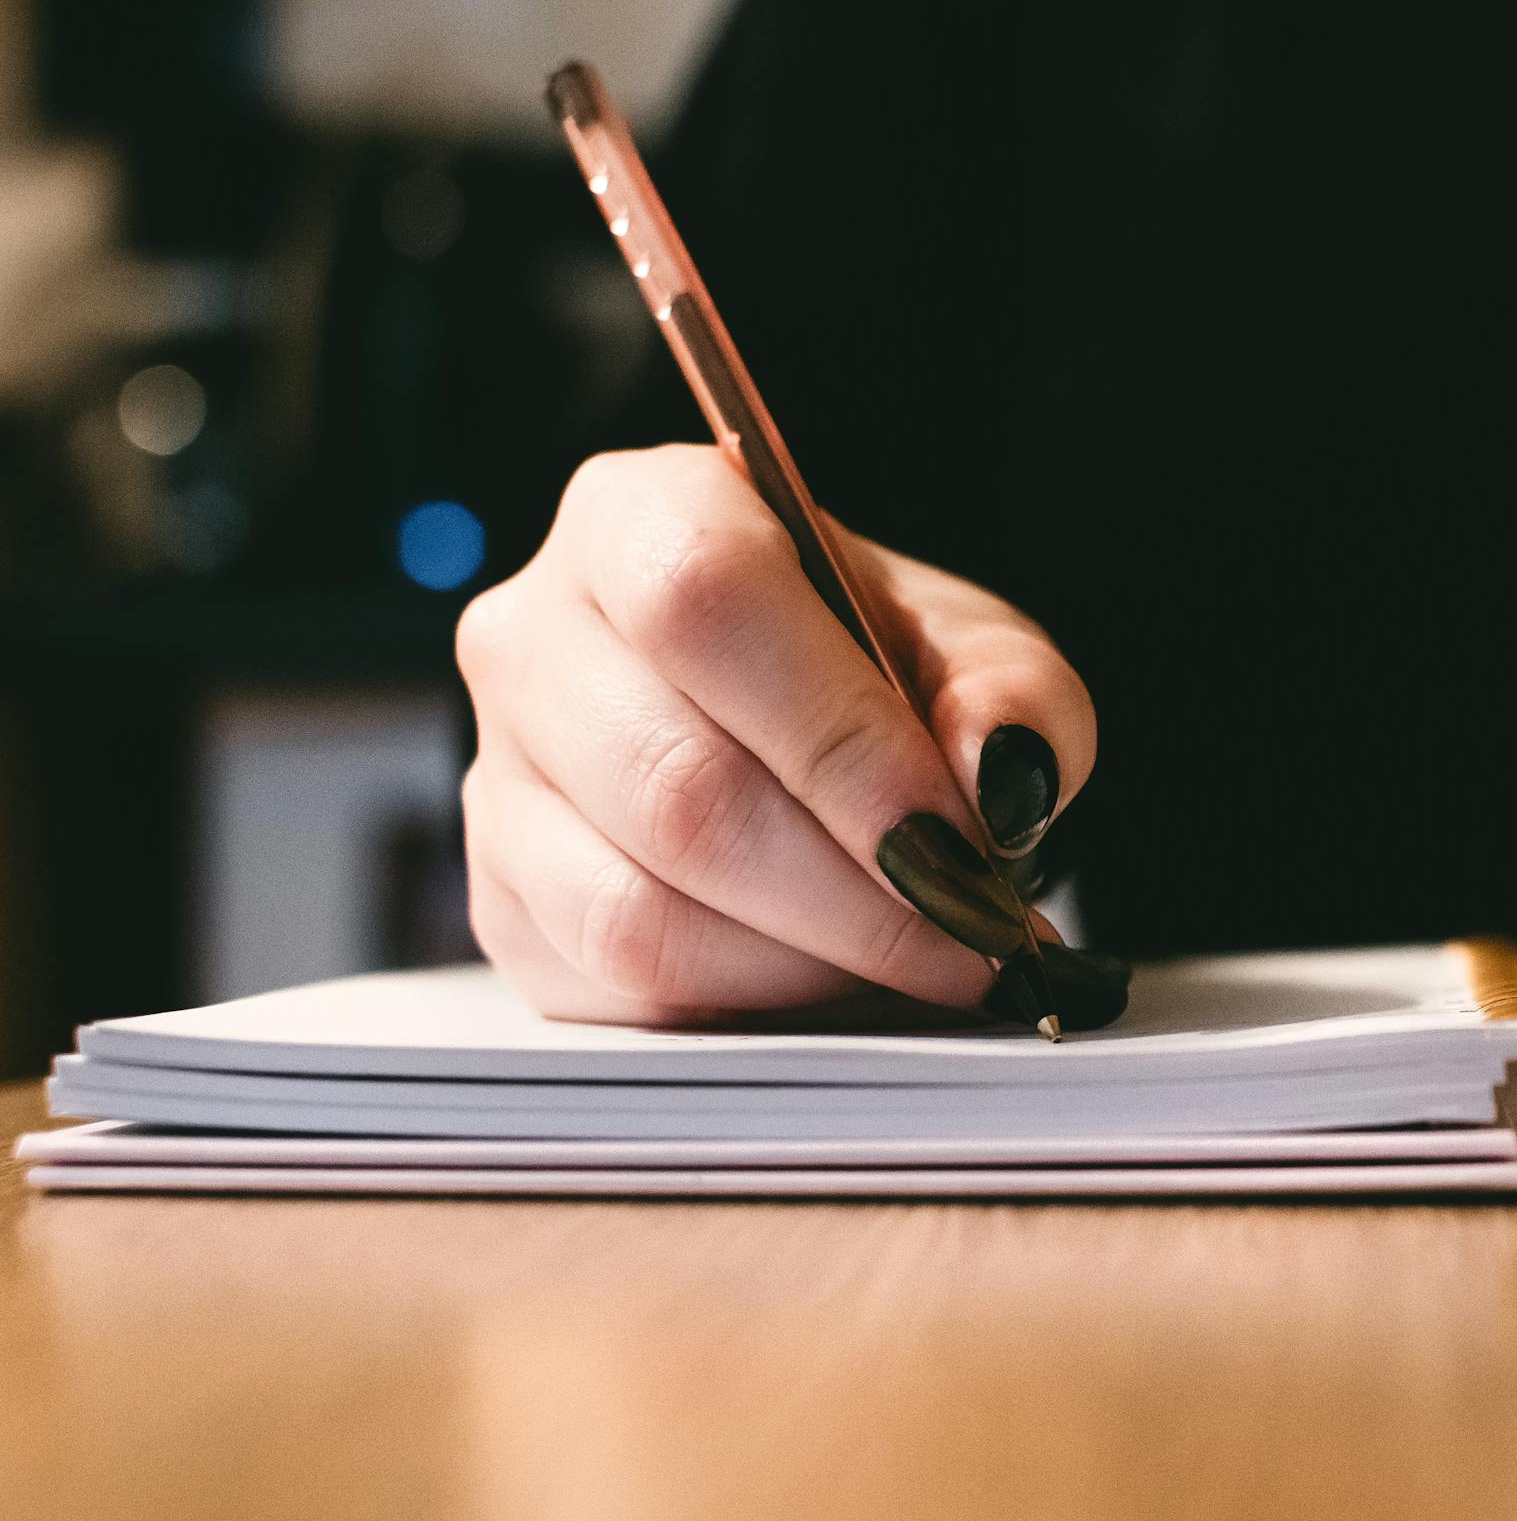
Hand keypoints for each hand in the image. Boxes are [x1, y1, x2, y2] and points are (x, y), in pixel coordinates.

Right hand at [456, 445, 1095, 1024]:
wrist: (798, 728)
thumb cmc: (880, 671)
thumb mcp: (978, 654)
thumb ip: (1015, 698)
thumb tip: (997, 775)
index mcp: (640, 518)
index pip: (704, 606)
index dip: (839, 741)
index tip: (960, 840)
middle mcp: (532, 636)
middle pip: (677, 786)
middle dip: (857, 893)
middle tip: (975, 936)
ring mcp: (497, 777)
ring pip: (636, 909)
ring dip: (809, 962)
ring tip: (920, 959)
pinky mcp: (501, 903)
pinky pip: (616, 986)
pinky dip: (749, 1003)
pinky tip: (833, 978)